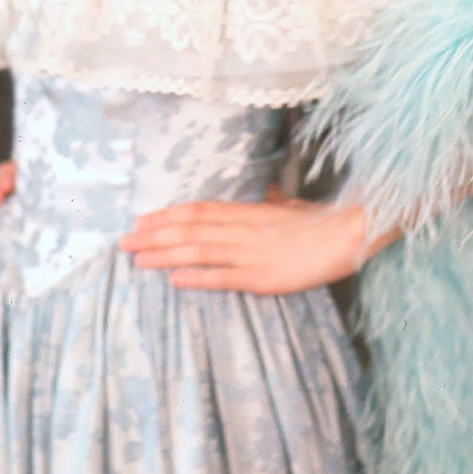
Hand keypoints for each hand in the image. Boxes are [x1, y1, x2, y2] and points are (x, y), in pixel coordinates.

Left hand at [119, 185, 398, 294]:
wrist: (349, 233)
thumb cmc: (324, 221)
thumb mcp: (296, 208)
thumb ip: (278, 203)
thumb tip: (272, 194)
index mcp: (248, 212)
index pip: (198, 210)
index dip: (167, 215)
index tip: (141, 220)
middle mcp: (242, 229)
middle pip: (189, 228)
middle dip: (154, 235)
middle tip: (123, 241)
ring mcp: (250, 252)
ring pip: (198, 250)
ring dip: (164, 254)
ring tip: (137, 260)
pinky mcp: (262, 276)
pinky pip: (222, 276)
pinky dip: (196, 276)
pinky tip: (173, 279)